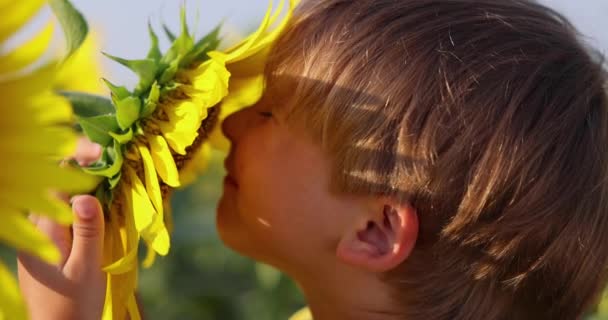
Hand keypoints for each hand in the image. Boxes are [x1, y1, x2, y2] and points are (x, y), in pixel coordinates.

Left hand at [17, 138, 105, 319]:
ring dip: (80, 180)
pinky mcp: (45, 244)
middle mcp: (35, 227)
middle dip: (80, 164)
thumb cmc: (74, 305)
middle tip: (107, 155)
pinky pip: (60, 211)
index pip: (57, 181)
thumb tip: (86, 194)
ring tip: (106, 171)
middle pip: (54, 182)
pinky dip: (78, 198)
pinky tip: (97, 200)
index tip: (104, 150)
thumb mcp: (86, 269)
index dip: (79, 159)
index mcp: (44, 230)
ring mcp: (38, 234)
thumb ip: (87, 231)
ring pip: (57, 195)